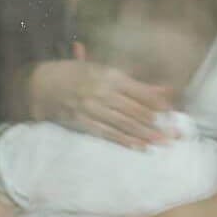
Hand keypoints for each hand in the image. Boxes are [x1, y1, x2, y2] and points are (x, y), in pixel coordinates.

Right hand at [28, 59, 172, 147]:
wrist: (42, 83)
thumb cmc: (79, 73)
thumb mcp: (106, 70)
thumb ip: (135, 82)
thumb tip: (164, 90)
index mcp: (109, 75)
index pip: (139, 91)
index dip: (157, 103)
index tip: (172, 113)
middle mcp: (101, 91)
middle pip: (134, 110)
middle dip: (156, 123)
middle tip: (174, 134)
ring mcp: (91, 108)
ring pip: (123, 123)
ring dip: (144, 134)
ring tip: (161, 142)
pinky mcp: (82, 121)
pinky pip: (107, 133)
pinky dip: (124, 140)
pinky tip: (139, 146)